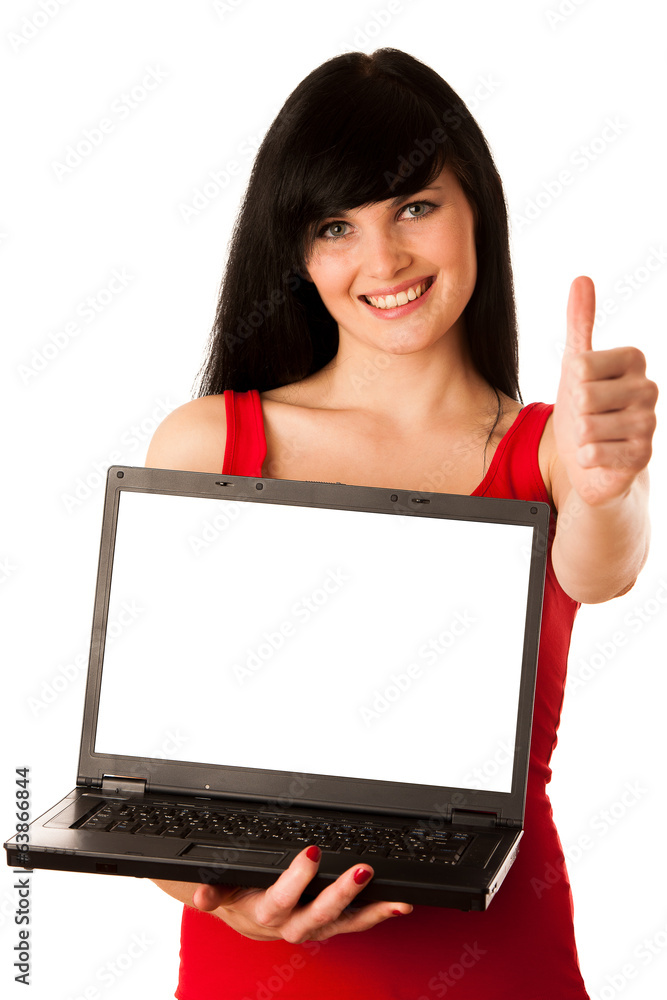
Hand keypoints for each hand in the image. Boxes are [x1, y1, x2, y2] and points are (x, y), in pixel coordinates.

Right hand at [190, 845, 411, 942]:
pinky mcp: (331, 925)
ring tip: (397, 901)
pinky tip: (400, 904)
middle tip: (362, 871)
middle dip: (342, 894)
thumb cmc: (239, 894)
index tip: (311, 853)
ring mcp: (315, 927)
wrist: (246, 920)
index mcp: (265, 913)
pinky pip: (357, 922)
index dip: (296, 880)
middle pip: (320, 914)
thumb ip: (212, 891)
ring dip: (372, 912)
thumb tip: (200, 897)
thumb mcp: (221, 889)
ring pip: (345, 924)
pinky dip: (378, 914)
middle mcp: (293, 925)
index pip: (281, 899)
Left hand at [553, 276, 657, 505]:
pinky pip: (594, 453)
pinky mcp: (642, 456)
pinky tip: (598, 454)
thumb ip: (580, 323)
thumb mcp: (576, 364)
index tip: (584, 389)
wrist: (591, 457)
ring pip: (587, 426)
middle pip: (583, 396)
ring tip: (593, 436)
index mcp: (634, 359)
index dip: (571, 383)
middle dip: (575, 412)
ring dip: (580, 437)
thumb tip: (581, 279)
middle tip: (588, 417)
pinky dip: (586, 457)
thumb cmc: (584, 406)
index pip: (580, 365)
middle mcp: (648, 387)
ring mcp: (649, 424)